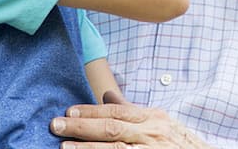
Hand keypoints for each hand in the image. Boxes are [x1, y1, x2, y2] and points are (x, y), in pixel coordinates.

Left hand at [50, 93, 211, 148]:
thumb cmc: (181, 143)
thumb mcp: (160, 122)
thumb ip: (131, 109)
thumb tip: (107, 93)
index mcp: (153, 117)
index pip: (117, 110)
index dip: (91, 110)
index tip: (69, 111)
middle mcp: (153, 133)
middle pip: (112, 127)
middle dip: (82, 126)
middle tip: (56, 124)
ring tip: (64, 147)